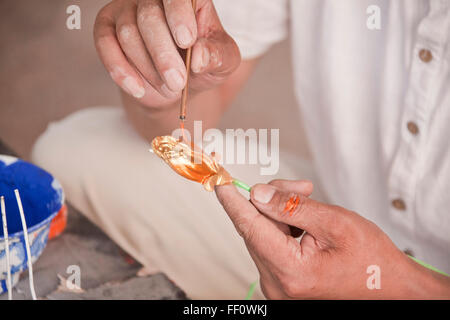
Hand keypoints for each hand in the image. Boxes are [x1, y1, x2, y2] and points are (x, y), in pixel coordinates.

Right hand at [94, 0, 240, 106]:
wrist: (177, 85)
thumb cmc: (203, 66)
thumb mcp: (223, 63)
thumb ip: (218, 56)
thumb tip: (199, 55)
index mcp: (188, 0)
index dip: (179, 15)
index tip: (187, 41)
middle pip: (149, 17)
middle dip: (163, 55)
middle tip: (178, 82)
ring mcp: (127, 12)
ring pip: (128, 35)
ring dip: (149, 69)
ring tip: (169, 88)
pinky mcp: (107, 31)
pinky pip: (105, 46)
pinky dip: (121, 71)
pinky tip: (139, 89)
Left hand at [215, 180, 449, 298]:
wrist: (390, 286)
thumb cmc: (371, 257)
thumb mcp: (334, 222)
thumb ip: (291, 207)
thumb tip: (257, 193)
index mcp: (290, 270)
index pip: (249, 227)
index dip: (233, 201)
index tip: (220, 182)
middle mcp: (278, 283)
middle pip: (256, 227)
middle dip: (271, 200)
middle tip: (301, 187)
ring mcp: (279, 285)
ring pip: (262, 234)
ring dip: (279, 213)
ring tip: (308, 203)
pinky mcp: (282, 281)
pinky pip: (270, 245)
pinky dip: (282, 227)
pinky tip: (303, 222)